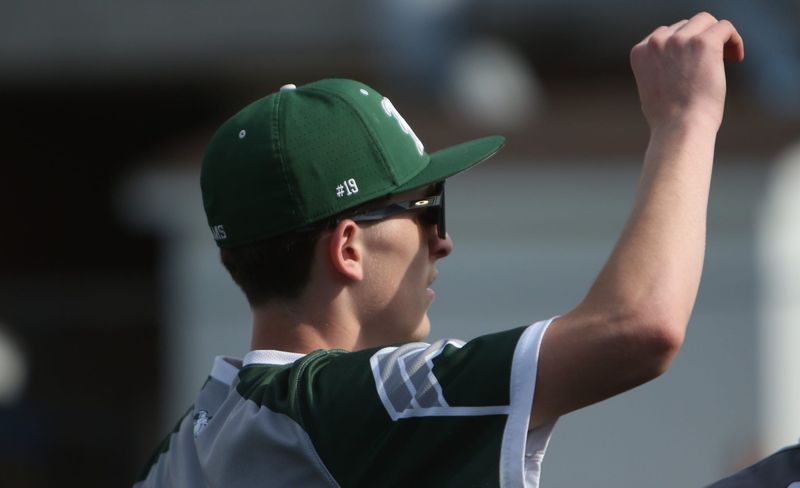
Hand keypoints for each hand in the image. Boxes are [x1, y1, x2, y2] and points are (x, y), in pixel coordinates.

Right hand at [630, 12, 743, 130]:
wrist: (679, 128)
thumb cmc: (667, 118)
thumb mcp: (650, 88)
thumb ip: (658, 67)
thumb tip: (675, 61)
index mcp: (640, 51)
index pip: (665, 33)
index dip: (684, 45)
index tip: (694, 62)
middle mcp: (657, 42)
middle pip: (686, 25)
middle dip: (700, 40)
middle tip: (712, 62)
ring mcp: (679, 40)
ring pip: (706, 21)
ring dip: (716, 37)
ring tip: (726, 58)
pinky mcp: (704, 43)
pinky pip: (725, 27)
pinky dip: (733, 40)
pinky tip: (736, 58)